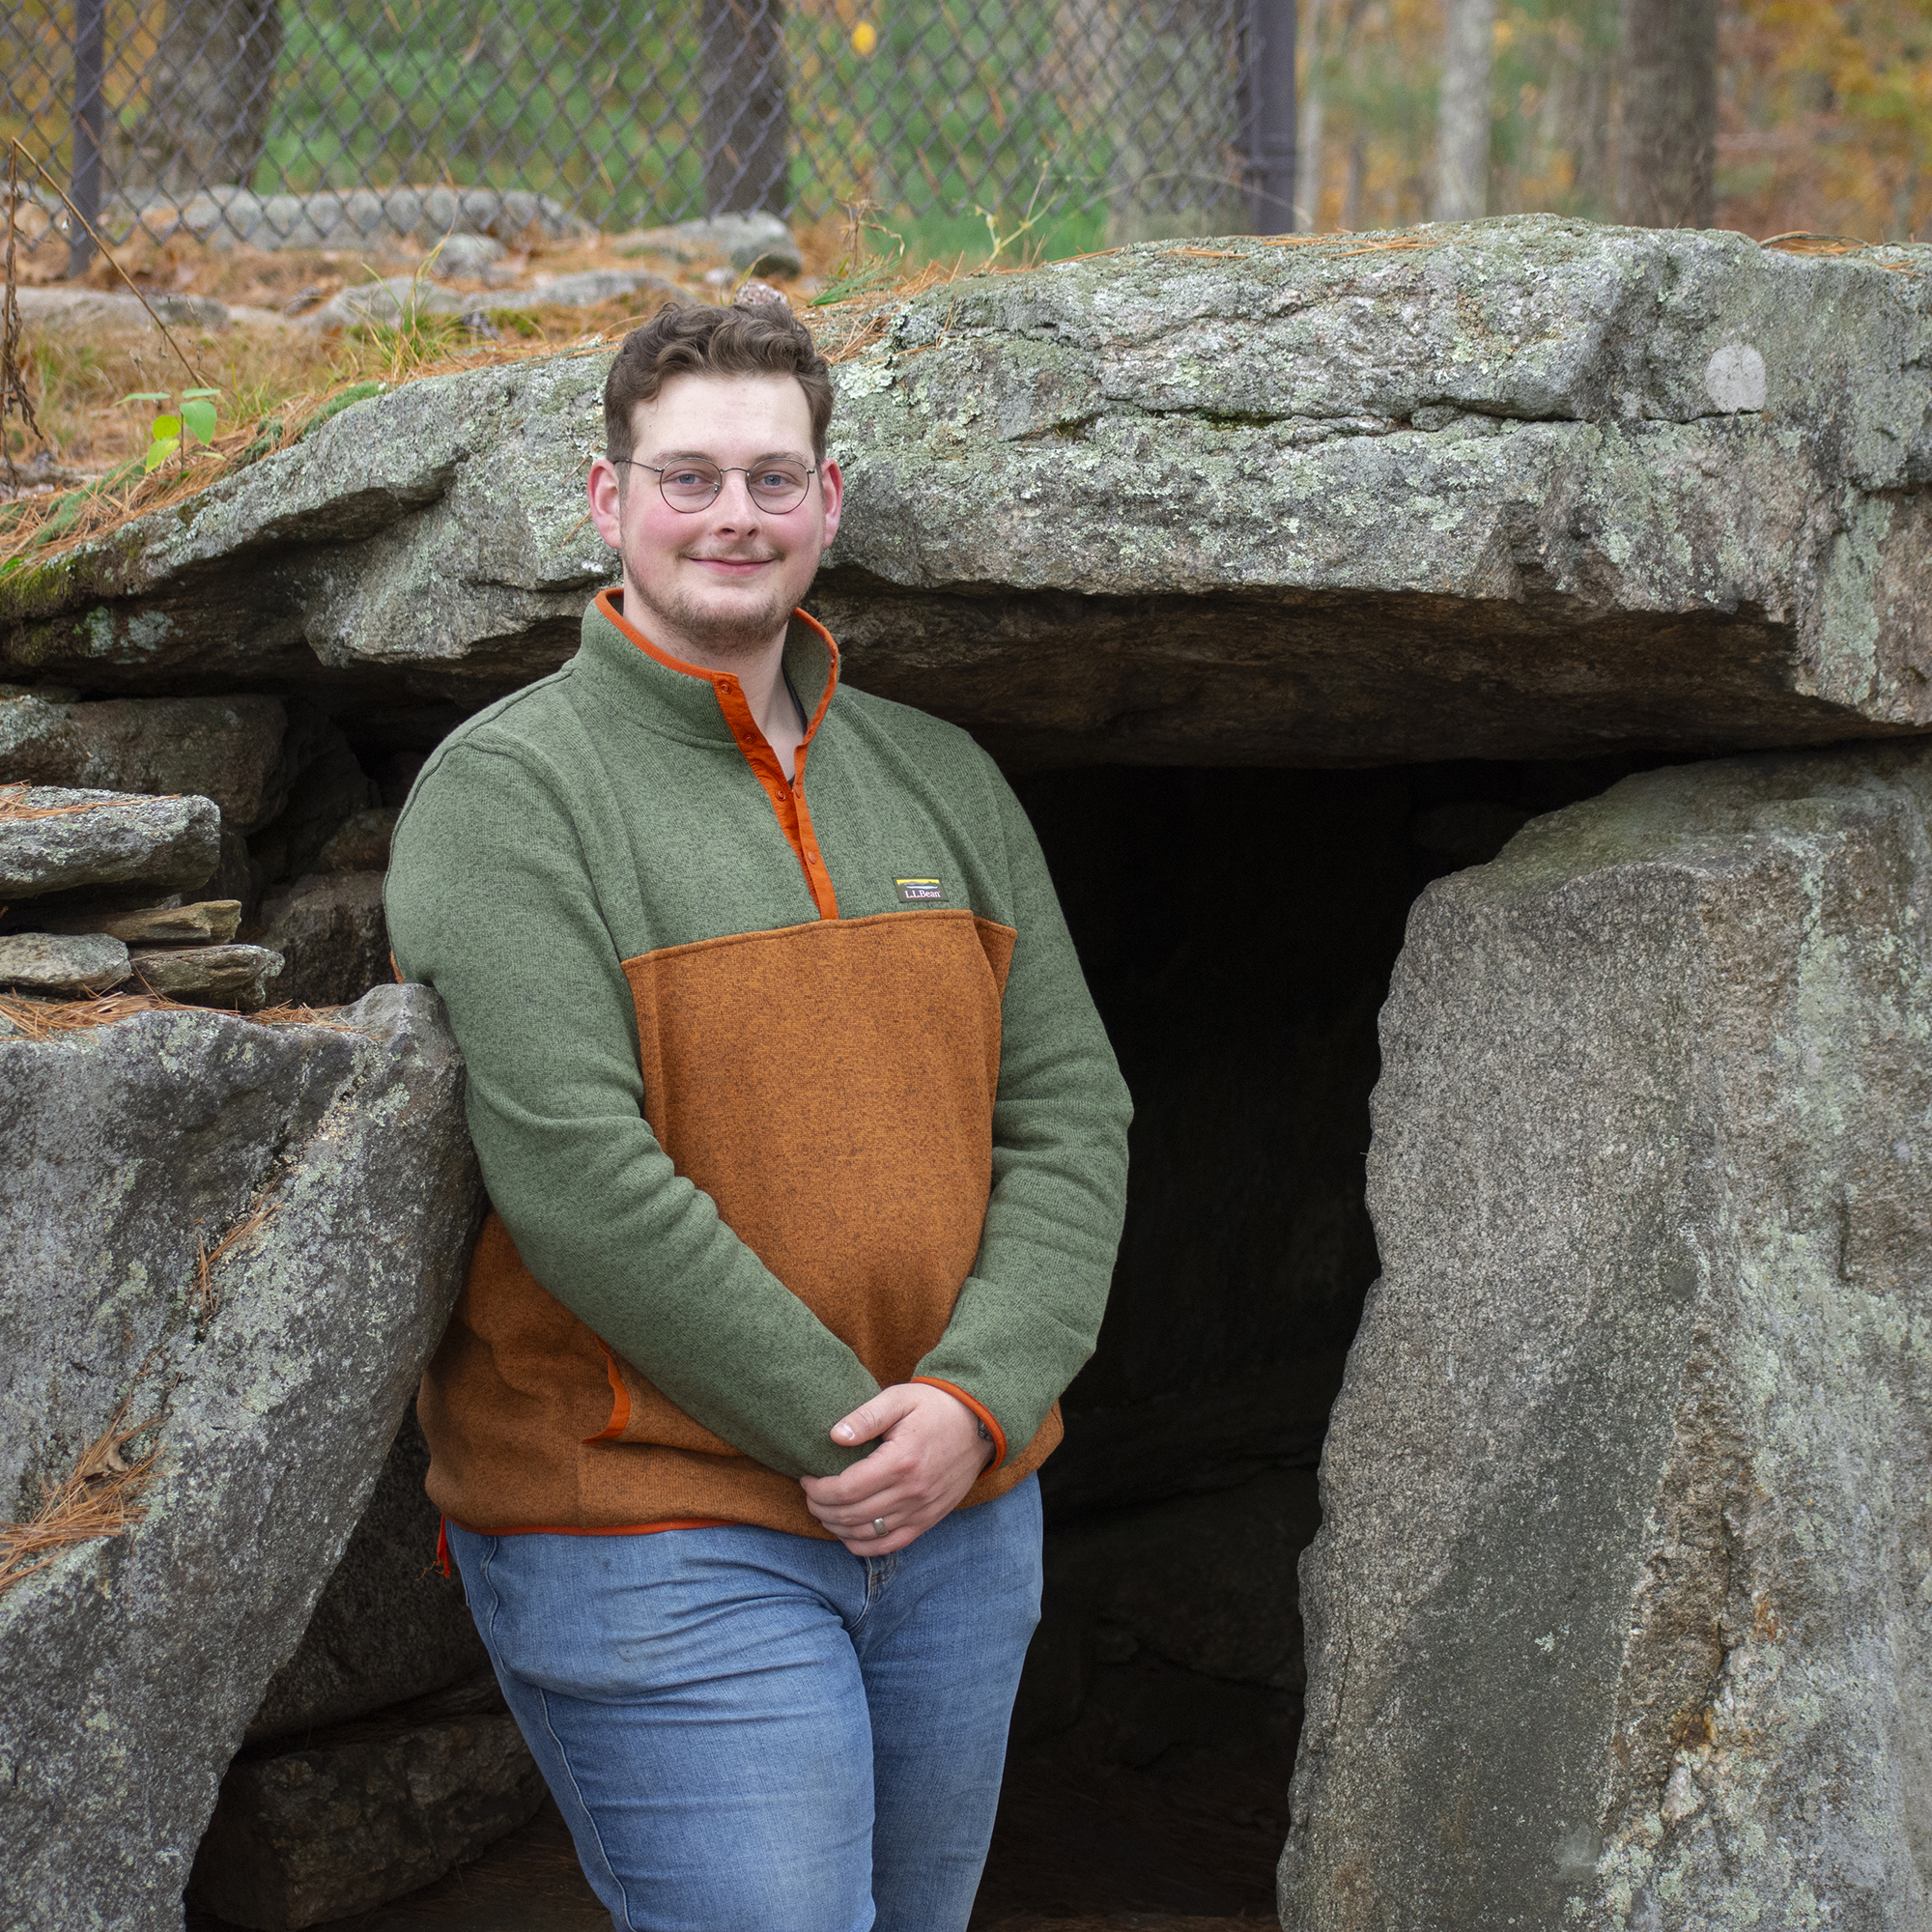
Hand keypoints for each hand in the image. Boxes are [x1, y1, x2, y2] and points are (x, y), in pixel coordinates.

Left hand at [800, 1383, 995, 1555]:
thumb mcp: (900, 1398)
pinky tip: (847, 1533)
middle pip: (852, 1515)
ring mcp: (922, 1510)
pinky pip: (891, 1545)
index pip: (847, 1489)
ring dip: (837, 1527)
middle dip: (821, 1509)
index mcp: (901, 1461)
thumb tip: (835, 1436)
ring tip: (824, 1510)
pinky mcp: (929, 1520)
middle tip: (810, 1494)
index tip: (807, 1478)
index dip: (819, 1489)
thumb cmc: (934, 1406)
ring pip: (867, 1535)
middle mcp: (912, 1492)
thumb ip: (866, 1416)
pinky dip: (863, 1545)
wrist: (979, 1423)